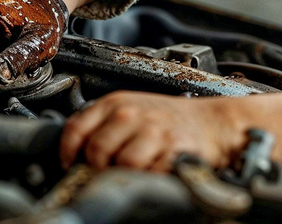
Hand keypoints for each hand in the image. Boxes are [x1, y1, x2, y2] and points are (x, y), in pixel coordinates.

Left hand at [60, 91, 247, 171]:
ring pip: (122, 164)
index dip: (69, 153)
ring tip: (133, 172)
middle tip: (107, 172)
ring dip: (126, 174)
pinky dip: (149, 178)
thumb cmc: (169, 119)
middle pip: (96, 151)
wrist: (212, 122)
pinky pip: (149, 173)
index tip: (71, 165)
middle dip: (99, 168)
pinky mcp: (172, 150)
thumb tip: (74, 152)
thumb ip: (101, 125)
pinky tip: (153, 171)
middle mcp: (132, 114)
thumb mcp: (131, 110)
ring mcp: (153, 131)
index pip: (76, 129)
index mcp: (116, 103)